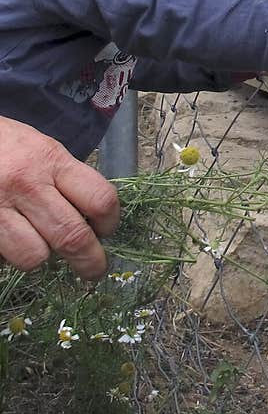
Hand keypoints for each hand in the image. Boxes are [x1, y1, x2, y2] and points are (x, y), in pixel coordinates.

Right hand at [0, 117, 119, 279]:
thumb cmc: (1, 143)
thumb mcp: (39, 147)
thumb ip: (64, 178)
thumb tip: (91, 218)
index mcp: (50, 160)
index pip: (99, 199)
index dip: (110, 222)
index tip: (107, 231)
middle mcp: (26, 184)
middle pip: (73, 237)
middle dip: (90, 262)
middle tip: (93, 270)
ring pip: (34, 256)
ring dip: (40, 256)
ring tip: (37, 243)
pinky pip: (2, 257)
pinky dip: (8, 255)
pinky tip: (7, 238)